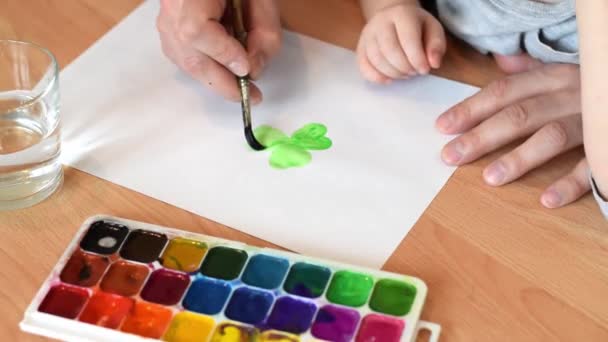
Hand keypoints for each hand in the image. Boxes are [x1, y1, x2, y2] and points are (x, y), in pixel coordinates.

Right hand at [156, 0, 280, 103]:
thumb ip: (264, 29)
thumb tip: (254, 69)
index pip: (196, 31)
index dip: (223, 54)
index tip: (246, 69)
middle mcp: (171, 8)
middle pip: (190, 57)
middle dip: (224, 83)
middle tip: (253, 96)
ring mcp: (165, 20)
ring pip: (187, 63)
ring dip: (217, 80)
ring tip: (242, 88)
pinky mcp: (167, 29)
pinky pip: (185, 59)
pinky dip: (208, 69)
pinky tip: (226, 72)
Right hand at [356, 3, 445, 83]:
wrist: (393, 19)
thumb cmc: (416, 27)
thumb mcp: (433, 30)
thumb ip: (436, 46)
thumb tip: (433, 64)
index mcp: (402, 14)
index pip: (408, 39)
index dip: (417, 59)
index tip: (425, 70)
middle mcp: (380, 22)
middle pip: (390, 50)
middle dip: (404, 67)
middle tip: (414, 72)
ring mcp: (367, 35)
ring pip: (376, 60)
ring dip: (393, 73)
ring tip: (404, 74)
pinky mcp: (360, 48)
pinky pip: (364, 67)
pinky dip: (376, 77)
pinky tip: (389, 79)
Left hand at [435, 63, 589, 207]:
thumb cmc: (593, 86)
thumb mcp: (565, 71)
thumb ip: (532, 71)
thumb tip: (500, 61)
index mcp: (554, 77)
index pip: (505, 91)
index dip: (471, 108)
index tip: (442, 127)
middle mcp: (571, 94)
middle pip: (520, 114)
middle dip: (481, 136)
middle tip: (450, 156)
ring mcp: (592, 119)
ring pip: (552, 136)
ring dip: (519, 158)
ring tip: (490, 178)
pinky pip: (592, 164)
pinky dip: (570, 182)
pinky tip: (547, 200)